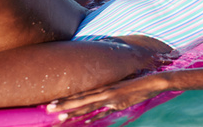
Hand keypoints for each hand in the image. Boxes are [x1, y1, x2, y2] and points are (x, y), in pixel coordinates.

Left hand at [47, 75, 163, 123]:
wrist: (154, 81)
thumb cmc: (139, 83)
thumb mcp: (123, 87)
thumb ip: (112, 94)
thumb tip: (103, 102)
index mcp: (105, 87)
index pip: (82, 94)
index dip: (67, 98)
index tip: (52, 102)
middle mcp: (105, 91)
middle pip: (81, 99)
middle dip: (64, 104)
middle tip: (48, 108)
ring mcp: (112, 98)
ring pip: (89, 105)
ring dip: (74, 111)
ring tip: (60, 116)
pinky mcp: (119, 103)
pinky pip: (104, 111)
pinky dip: (93, 117)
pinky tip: (84, 122)